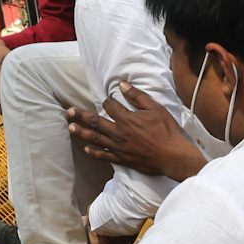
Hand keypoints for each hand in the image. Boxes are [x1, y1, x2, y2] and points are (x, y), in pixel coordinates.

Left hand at [67, 83, 206, 180]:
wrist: (174, 156)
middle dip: (81, 116)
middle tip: (69, 112)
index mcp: (127, 119)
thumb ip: (138, 97)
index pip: (110, 106)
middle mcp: (119, 133)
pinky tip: (86, 148)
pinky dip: (94, 152)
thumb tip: (122, 85)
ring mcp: (119, 147)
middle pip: (96, 122)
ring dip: (82, 132)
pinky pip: (104, 155)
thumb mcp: (156, 109)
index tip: (106, 100)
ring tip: (71, 127)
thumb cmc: (168, 131)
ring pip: (96, 138)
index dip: (107, 101)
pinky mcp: (123, 159)